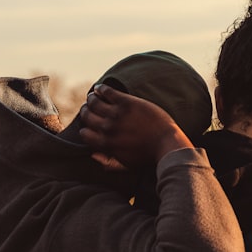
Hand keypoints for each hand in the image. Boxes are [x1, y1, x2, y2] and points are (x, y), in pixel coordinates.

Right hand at [78, 84, 192, 170]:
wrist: (167, 143)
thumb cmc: (148, 156)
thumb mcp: (125, 164)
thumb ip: (107, 162)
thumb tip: (92, 154)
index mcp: (106, 144)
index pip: (85, 134)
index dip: (85, 129)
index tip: (88, 125)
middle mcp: (108, 128)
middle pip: (88, 116)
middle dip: (86, 111)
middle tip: (88, 107)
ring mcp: (117, 114)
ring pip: (94, 102)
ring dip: (91, 98)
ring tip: (93, 96)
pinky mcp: (127, 102)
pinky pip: (108, 92)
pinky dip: (101, 88)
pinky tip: (100, 87)